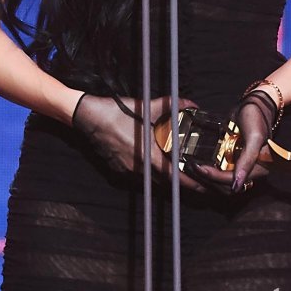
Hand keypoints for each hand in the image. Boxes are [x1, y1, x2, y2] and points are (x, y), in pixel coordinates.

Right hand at [72, 93, 209, 192]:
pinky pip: (135, 172)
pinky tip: (146, 155)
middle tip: (190, 173)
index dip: (190, 183)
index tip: (203, 187)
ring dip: (160, 173)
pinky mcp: (116, 168)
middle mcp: (137, 168)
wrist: (87, 116)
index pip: (173, 176)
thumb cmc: (116, 112)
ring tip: (170, 163)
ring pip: (149, 177)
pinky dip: (145, 168)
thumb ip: (169, 105)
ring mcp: (125, 170)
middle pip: (163, 180)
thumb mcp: (146, 107)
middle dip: (177, 179)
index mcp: (147, 155)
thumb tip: (189, 103)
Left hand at [185, 88, 277, 195]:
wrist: (254, 103)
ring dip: (207, 176)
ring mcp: (239, 165)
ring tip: (192, 166)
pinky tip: (197, 162)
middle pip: (226, 185)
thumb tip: (238, 185)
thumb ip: (248, 160)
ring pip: (221, 180)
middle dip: (209, 179)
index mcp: (259, 169)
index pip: (233, 182)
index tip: (200, 169)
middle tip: (193, 167)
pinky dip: (209, 168)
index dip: (216, 178)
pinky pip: (219, 169)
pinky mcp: (232, 159)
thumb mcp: (254, 137)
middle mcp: (249, 171)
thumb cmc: (257, 117)